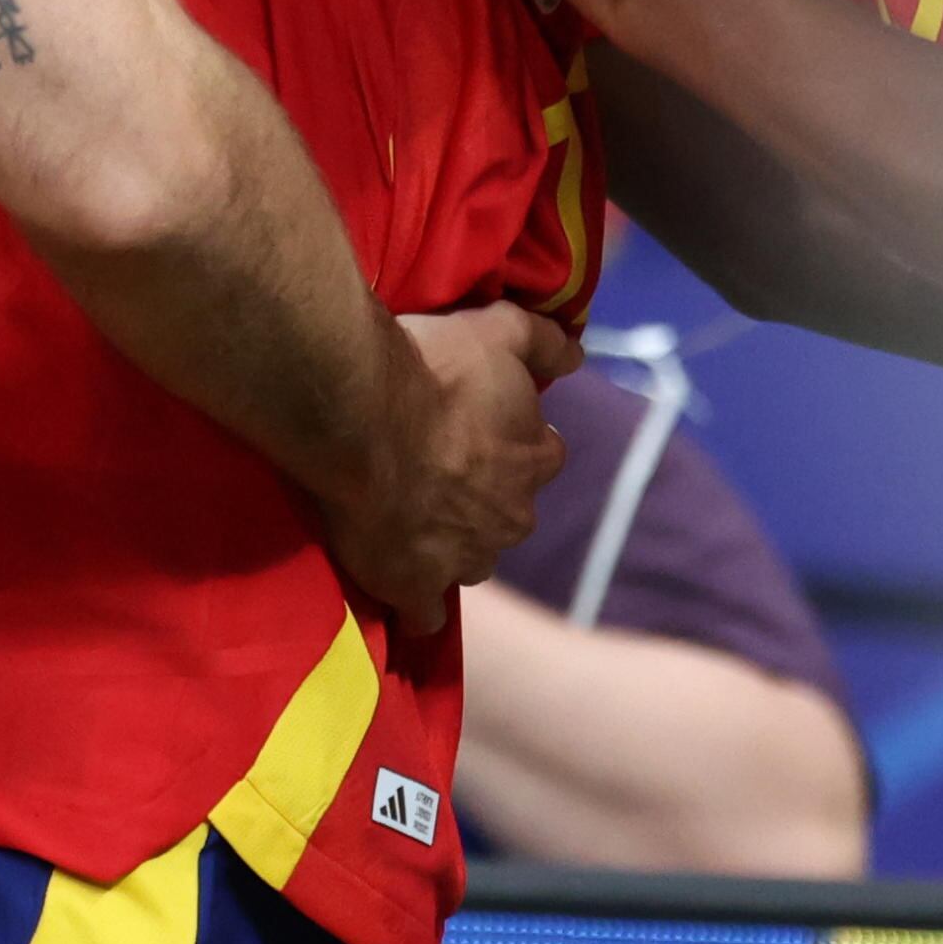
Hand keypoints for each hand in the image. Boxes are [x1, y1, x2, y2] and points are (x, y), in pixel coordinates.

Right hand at [325, 301, 579, 628]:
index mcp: (534, 458)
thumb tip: (578, 356)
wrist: (364, 419)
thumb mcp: (497, 330)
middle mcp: (512, 516)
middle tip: (430, 471)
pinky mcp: (417, 587)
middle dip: (478, 499)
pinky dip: (413, 602)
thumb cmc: (432, 372)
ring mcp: (467, 558)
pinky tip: (392, 584)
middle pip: (505, 514)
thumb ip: (543, 340)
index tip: (473, 431)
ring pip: (469, 560)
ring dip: (446, 546)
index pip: (540, 456)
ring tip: (401, 519)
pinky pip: (423, 613)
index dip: (508, 444)